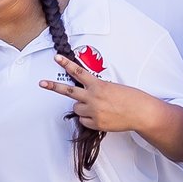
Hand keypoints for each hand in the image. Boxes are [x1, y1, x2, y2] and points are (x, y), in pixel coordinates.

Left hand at [37, 52, 167, 133]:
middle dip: (53, 86)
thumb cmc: (130, 98)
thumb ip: (96, 89)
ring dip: (82, 107)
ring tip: (97, 107)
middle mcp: (93, 97)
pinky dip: (88, 119)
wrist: (141, 113)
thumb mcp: (112, 87)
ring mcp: (93, 111)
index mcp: (98, 85)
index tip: (56, 57)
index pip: (79, 72)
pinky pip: (83, 121)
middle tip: (42, 83)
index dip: (66, 64)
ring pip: (76, 108)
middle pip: (68, 91)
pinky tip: (101, 117)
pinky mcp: (95, 123)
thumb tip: (84, 95)